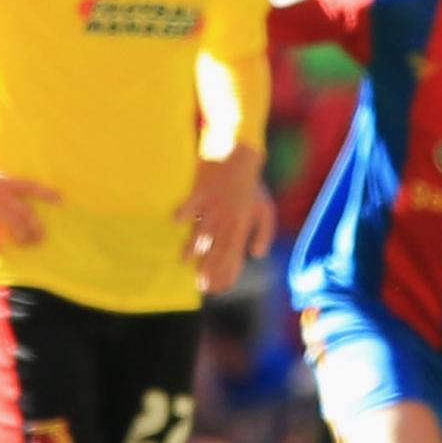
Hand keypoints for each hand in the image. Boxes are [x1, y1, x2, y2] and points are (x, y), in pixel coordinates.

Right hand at [0, 167, 57, 247]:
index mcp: (4, 181)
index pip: (31, 186)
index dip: (46, 193)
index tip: (61, 199)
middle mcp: (2, 193)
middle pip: (27, 212)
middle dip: (36, 226)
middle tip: (40, 239)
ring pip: (15, 222)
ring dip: (21, 235)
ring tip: (24, 245)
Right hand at [176, 148, 272, 294]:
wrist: (240, 154)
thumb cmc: (251, 184)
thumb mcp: (264, 210)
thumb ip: (264, 234)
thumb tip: (256, 256)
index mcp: (242, 225)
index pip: (235, 256)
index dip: (227, 274)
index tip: (220, 289)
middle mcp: (227, 218)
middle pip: (217, 250)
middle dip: (209, 270)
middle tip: (202, 287)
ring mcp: (213, 205)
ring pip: (202, 230)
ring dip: (194, 247)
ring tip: (184, 261)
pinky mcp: (201, 191)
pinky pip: (191, 203)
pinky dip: (185, 211)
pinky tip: (176, 221)